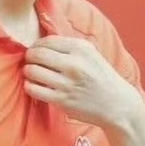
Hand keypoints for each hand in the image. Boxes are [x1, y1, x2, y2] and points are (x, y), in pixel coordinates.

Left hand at [23, 36, 141, 128]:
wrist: (117, 104)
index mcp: (81, 48)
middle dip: (29, 57)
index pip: (47, 41)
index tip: (35, 51)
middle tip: (30, 62)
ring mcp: (68, 83)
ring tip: (32, 74)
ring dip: (28, 72)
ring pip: (32, 71)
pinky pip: (34, 89)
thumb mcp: (90, 54)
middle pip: (37, 54)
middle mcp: (74, 64)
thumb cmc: (100, 77)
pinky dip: (29, 86)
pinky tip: (35, 86)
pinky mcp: (62, 100)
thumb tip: (39, 42)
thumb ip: (68, 46)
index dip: (36, 45)